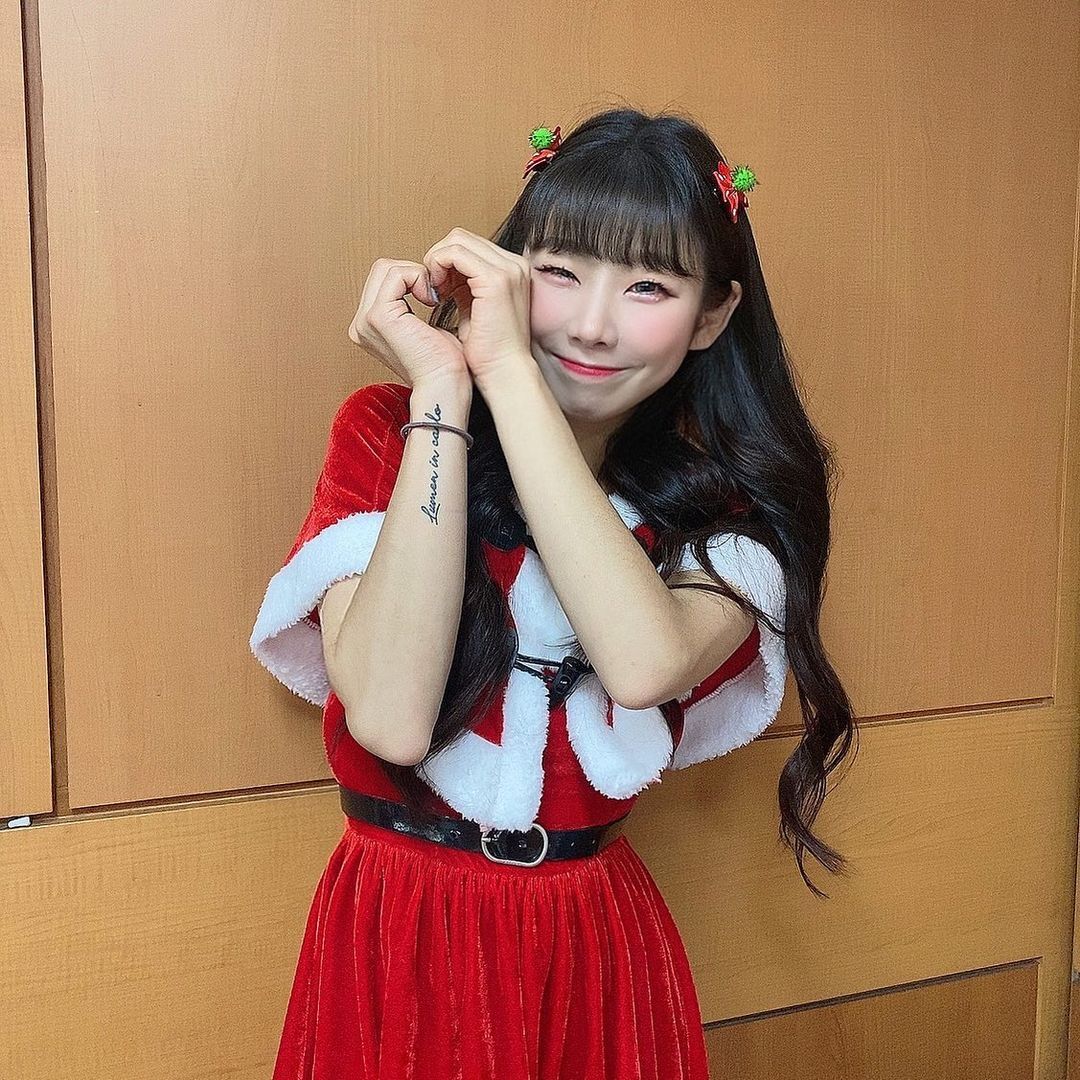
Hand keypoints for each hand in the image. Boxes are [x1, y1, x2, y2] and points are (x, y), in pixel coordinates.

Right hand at [346, 257, 469, 387]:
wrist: (445, 383)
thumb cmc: (443, 362)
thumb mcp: (423, 326)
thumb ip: (412, 304)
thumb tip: (421, 280)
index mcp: (369, 326)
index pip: (384, 278)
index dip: (412, 278)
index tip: (434, 298)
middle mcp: (362, 324)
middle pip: (382, 269)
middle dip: (412, 273)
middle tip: (434, 296)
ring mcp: (366, 320)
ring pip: (387, 267)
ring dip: (416, 275)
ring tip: (433, 298)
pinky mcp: (378, 316)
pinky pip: (396, 274)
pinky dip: (418, 278)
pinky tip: (432, 299)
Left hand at [421, 228, 533, 388]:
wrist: (504, 372)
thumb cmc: (488, 352)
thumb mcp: (474, 310)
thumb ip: (464, 288)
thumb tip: (444, 275)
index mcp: (511, 270)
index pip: (470, 246)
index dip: (447, 262)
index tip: (437, 288)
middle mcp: (514, 264)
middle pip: (462, 238)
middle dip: (439, 258)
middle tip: (432, 287)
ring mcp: (507, 269)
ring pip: (456, 240)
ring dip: (436, 261)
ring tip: (433, 289)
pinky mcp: (495, 279)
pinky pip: (454, 253)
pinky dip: (438, 266)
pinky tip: (436, 290)